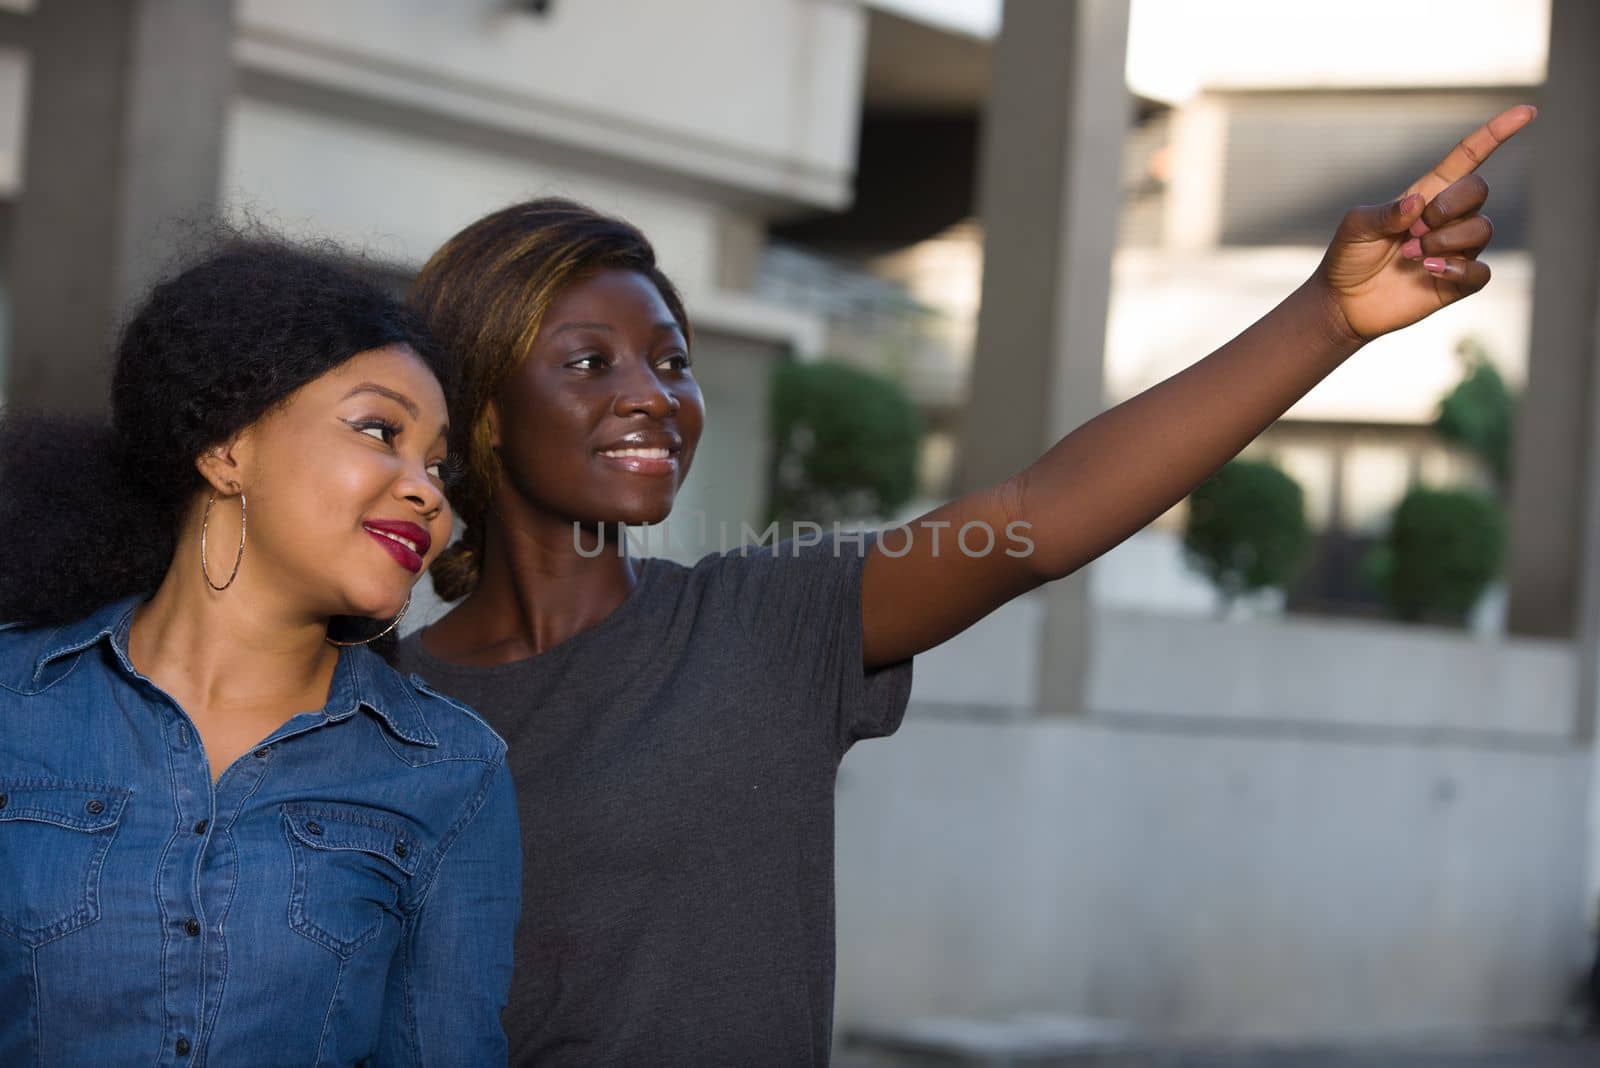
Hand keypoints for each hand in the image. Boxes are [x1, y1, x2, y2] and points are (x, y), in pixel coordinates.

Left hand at [1313, 104, 1535, 342]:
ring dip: (1444, 241)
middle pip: (1479, 189)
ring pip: (1481, 229)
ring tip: (1410, 256)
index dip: (1497, 133)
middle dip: (1447, 206)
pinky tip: (1429, 271)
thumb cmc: (1349, 257)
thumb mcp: (1356, 227)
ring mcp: (1455, 249)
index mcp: (1427, 194)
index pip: (1469, 157)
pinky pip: (1481, 271)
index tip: (1526, 111)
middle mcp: (1447, 218)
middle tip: (1412, 231)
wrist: (1343, 303)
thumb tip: (1418, 206)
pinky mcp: (1457, 282)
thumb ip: (1385, 213)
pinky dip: (1459, 269)